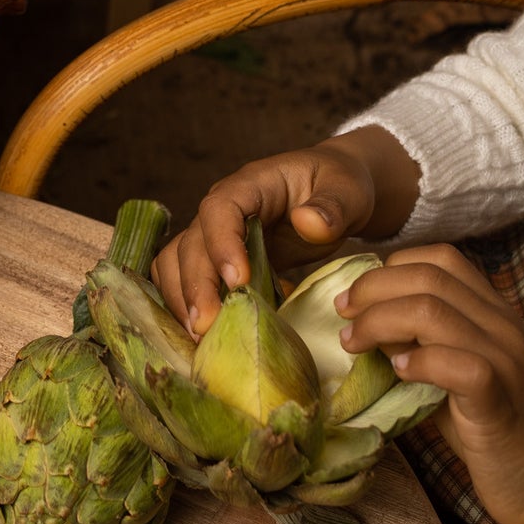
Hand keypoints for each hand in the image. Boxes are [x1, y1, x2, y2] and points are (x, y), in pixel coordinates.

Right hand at [151, 126, 416, 334]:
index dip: (222, 244)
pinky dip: (186, 304)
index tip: (238, 282)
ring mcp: (214, 235)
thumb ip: (333, 206)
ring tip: (199, 337)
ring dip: (181, 298)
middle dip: (195, 286)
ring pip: (176, 261)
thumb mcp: (347, 189)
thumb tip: (308, 223)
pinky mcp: (217, 260)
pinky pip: (185, 279)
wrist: (332, 193)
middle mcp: (221, 211)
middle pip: (191, 243)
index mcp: (249, 186)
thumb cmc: (338, 187)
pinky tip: (203, 335)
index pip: (219, 209)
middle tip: (206, 328)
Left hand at [337, 244, 523, 523]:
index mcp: (491, 310)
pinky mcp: (498, 398)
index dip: (387, 268)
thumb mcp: (448, 368)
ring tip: (354, 344)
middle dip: (370, 289)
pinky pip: (453, 362)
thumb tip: (359, 316)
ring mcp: (504, 358)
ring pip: (430, 310)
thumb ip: (413, 338)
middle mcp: (501, 325)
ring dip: (378, 322)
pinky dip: (416, 361)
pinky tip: (397, 373)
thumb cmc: (489, 423)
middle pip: (425, 277)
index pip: (437, 258)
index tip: (356, 295)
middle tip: (342, 314)